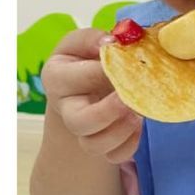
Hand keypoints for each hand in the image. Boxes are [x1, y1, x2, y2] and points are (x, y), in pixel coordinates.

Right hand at [41, 25, 142, 165]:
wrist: (86, 87)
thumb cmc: (86, 59)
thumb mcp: (84, 42)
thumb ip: (94, 38)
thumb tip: (113, 41)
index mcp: (56, 76)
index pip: (78, 77)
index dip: (105, 72)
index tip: (127, 64)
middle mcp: (64, 107)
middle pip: (78, 122)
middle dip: (108, 113)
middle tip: (130, 100)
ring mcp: (81, 131)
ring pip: (94, 145)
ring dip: (121, 132)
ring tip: (138, 113)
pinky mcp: (100, 147)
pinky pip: (113, 156)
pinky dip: (129, 144)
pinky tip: (138, 125)